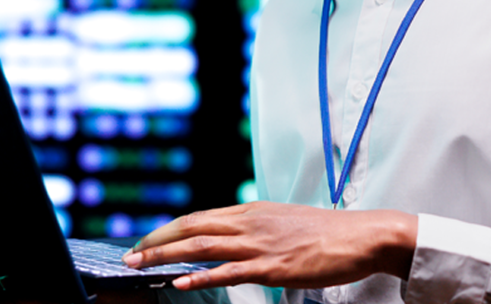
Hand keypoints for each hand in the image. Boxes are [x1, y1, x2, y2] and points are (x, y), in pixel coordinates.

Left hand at [121, 201, 416, 290]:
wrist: (359, 235)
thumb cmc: (324, 232)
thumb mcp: (280, 222)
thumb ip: (254, 228)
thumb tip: (230, 237)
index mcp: (250, 211)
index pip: (198, 217)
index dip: (168, 228)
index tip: (147, 238)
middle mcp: (248, 222)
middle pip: (191, 227)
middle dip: (156, 240)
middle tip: (131, 253)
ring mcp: (259, 244)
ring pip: (201, 245)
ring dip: (166, 255)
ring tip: (141, 263)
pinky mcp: (272, 266)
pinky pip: (229, 272)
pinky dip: (202, 275)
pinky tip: (181, 280)